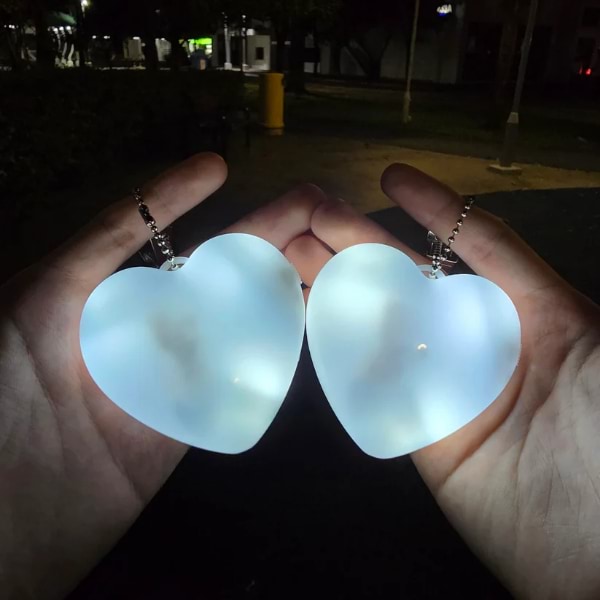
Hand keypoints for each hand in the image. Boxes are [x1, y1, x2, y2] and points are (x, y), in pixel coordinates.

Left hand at [0, 153, 324, 599]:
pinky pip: (243, 371)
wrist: (22, 503)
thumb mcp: (41, 299)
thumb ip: (95, 249)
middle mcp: (149, 321)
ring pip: (239, 316)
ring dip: (281, 285)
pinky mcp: (198, 410)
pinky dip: (278, 344)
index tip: (218, 167)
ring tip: (329, 256)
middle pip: (214, 270)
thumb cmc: (13, 383)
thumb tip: (151, 207)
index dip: (182, 197)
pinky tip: (311, 318)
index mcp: (108, 289)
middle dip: (262, 237)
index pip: (156, 233)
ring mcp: (178, 365)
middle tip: (313, 212)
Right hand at [288, 164, 599, 598]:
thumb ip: (530, 286)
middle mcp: (476, 337)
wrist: (585, 545)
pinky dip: (335, 344)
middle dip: (362, 240)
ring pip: (380, 321)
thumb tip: (478, 235)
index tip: (391, 178)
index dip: (434, 208)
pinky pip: (368, 377)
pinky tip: (304, 313)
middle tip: (310, 213)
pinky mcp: (413, 422)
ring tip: (291, 252)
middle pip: (411, 277)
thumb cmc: (598, 427)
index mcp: (524, 309)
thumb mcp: (585, 341)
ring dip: (337, 284)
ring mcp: (440, 379)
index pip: (473, 243)